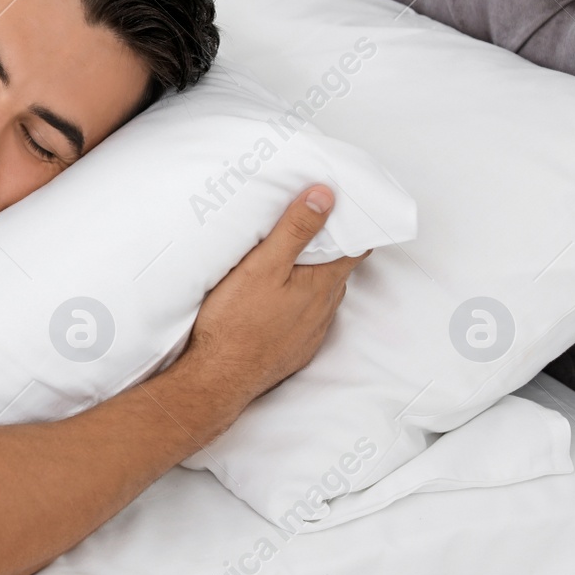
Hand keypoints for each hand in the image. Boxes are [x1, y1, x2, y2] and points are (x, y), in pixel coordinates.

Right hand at [178, 185, 369, 405]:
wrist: (219, 378)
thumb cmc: (237, 322)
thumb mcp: (263, 265)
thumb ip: (295, 230)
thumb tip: (324, 196)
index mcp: (322, 285)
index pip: (355, 248)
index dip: (352, 226)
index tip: (344, 208)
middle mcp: (323, 310)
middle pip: (336, 271)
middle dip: (327, 249)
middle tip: (308, 226)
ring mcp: (311, 332)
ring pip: (319, 296)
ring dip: (310, 277)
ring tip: (289, 260)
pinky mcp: (295, 349)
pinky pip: (305, 318)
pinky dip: (297, 303)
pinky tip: (274, 300)